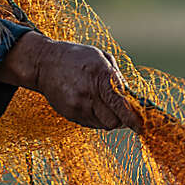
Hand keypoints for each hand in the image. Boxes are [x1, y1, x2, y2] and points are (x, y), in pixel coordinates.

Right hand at [0, 31, 142, 131]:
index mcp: (100, 75)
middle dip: (122, 119)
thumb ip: (118, 78)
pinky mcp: (70, 114)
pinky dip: (96, 118)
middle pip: (115, 121)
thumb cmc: (77, 58)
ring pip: (104, 125)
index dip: (132, 118)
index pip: (120, 104)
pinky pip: (91, 124)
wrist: (44, 63)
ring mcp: (78, 105)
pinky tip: (90, 104)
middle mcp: (89, 92)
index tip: (140, 126)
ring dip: (109, 119)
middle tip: (122, 111)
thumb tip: (132, 98)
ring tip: (102, 104)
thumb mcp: (101, 58)